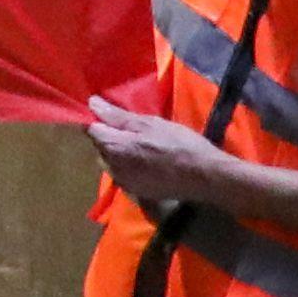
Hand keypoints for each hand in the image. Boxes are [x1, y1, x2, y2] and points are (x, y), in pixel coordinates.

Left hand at [87, 95, 233, 214]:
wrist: (206, 177)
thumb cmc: (179, 144)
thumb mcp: (150, 123)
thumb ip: (117, 116)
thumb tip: (92, 103)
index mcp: (113, 148)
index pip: (91, 130)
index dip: (99, 120)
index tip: (113, 115)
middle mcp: (112, 168)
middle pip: (100, 147)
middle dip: (110, 137)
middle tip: (133, 130)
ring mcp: (125, 183)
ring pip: (111, 162)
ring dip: (119, 152)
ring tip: (142, 145)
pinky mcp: (137, 193)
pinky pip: (124, 175)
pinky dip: (129, 166)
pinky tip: (147, 161)